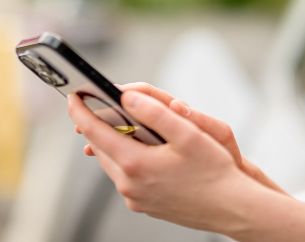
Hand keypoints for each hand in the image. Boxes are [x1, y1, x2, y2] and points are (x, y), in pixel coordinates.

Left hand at [67, 89, 268, 231]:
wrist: (232, 209)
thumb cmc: (215, 172)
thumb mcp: (189, 134)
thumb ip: (155, 112)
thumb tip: (126, 96)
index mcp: (135, 163)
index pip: (94, 131)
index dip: (80, 111)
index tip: (73, 96)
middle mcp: (129, 184)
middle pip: (99, 147)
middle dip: (96, 125)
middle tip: (99, 105)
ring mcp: (135, 197)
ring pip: (110, 163)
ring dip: (112, 142)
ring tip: (120, 124)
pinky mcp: (144, 205)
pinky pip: (124, 177)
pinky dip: (126, 159)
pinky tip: (141, 150)